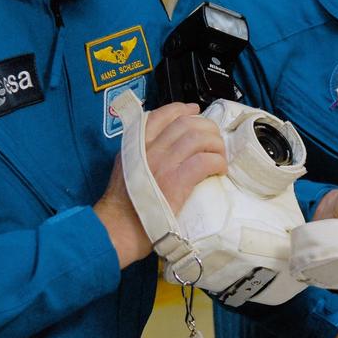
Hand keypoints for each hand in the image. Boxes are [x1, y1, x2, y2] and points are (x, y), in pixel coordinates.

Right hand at [95, 102, 226, 267]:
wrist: (119, 228)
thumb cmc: (123, 204)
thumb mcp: (124, 166)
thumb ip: (139, 151)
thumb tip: (163, 144)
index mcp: (135, 143)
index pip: (162, 115)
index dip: (182, 109)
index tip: (195, 111)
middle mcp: (149, 148)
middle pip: (186, 124)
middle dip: (206, 127)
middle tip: (214, 139)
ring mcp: (163, 163)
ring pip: (199, 138)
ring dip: (215, 145)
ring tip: (219, 156)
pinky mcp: (177, 181)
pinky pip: (205, 161)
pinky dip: (217, 162)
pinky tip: (219, 170)